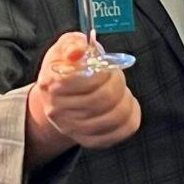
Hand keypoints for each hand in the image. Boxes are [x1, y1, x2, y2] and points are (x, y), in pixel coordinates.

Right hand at [31, 34, 141, 149]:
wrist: (59, 98)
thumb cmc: (67, 68)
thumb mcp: (66, 46)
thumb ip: (73, 43)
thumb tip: (78, 50)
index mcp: (52, 84)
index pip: (86, 80)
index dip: (104, 71)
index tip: (106, 66)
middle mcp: (58, 110)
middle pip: (103, 99)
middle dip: (117, 83)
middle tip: (115, 76)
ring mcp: (73, 129)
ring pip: (115, 117)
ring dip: (125, 99)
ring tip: (120, 91)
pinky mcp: (90, 140)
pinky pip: (122, 131)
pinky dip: (131, 115)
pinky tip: (124, 105)